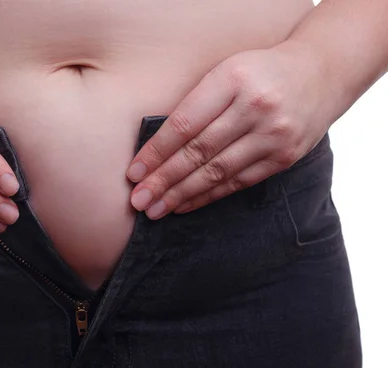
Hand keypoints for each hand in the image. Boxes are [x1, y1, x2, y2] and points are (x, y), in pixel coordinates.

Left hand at [127, 39, 334, 218]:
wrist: (319, 74)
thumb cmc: (258, 73)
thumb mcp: (224, 73)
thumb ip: (195, 105)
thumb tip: (155, 151)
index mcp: (233, 80)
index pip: (185, 124)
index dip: (156, 152)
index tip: (134, 172)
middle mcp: (256, 108)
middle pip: (199, 152)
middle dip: (164, 180)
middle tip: (139, 200)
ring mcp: (274, 135)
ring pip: (218, 172)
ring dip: (182, 194)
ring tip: (156, 209)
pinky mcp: (285, 157)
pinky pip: (239, 182)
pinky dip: (209, 196)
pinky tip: (186, 204)